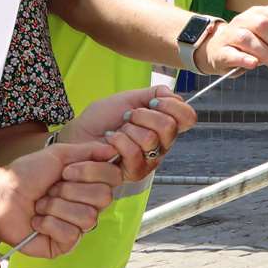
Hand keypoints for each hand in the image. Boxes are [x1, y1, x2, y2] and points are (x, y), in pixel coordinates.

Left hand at [0, 143, 124, 258]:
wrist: (0, 196)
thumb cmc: (26, 175)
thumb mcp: (57, 154)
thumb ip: (88, 150)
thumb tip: (113, 148)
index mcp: (89, 183)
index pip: (113, 177)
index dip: (91, 172)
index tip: (66, 171)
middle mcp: (87, 205)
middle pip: (103, 198)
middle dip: (70, 190)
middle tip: (50, 188)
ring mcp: (77, 226)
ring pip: (87, 217)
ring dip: (56, 207)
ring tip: (41, 205)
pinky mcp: (64, 245)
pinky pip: (71, 234)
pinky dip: (49, 223)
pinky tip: (37, 221)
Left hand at [64, 86, 197, 181]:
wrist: (79, 134)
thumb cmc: (102, 118)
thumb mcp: (130, 98)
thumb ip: (155, 94)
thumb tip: (172, 95)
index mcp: (164, 126)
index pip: (188, 117)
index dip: (173, 105)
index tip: (153, 101)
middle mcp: (162, 145)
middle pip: (170, 127)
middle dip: (144, 115)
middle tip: (129, 117)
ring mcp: (149, 161)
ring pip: (150, 139)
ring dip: (128, 129)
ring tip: (117, 131)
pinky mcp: (134, 173)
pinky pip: (134, 152)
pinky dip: (118, 140)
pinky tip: (110, 140)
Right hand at [197, 6, 267, 74]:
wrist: (215, 49)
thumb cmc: (246, 44)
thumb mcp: (265, 35)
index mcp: (258, 12)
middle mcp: (244, 20)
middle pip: (264, 25)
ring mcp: (231, 35)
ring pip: (249, 40)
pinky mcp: (221, 52)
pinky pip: (233, 54)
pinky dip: (245, 59)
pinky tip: (254, 64)